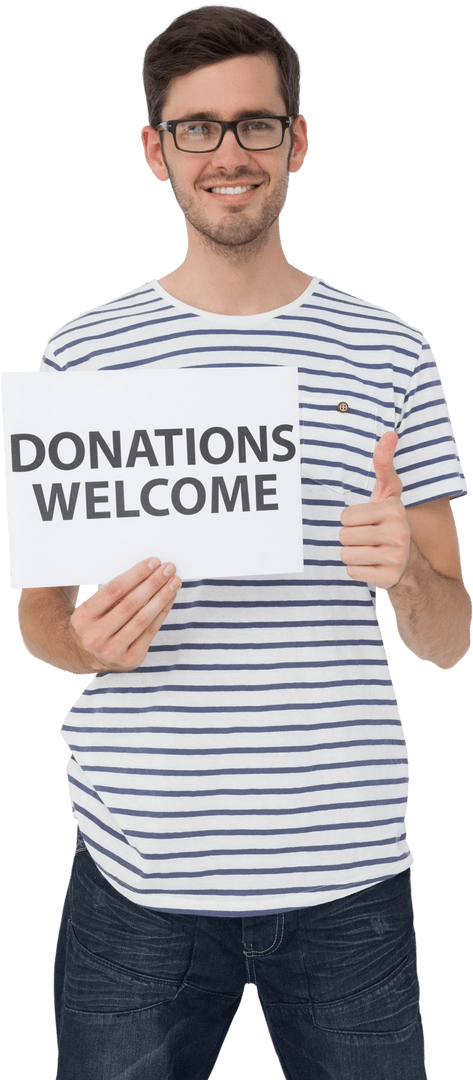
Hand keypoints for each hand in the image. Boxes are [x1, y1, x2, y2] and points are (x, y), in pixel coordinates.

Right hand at [70, 557, 181, 671]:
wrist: (88, 655)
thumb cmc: (96, 622)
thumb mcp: (94, 607)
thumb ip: (115, 593)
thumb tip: (147, 571)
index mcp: (82, 617)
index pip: (113, 590)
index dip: (136, 574)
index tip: (153, 562)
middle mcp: (95, 636)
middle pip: (131, 604)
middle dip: (153, 583)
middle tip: (168, 569)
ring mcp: (112, 650)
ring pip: (143, 618)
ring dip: (162, 597)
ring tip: (174, 582)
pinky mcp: (130, 659)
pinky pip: (150, 631)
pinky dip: (162, 612)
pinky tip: (169, 599)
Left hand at [339, 431, 410, 588]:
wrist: (409, 564)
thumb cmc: (390, 522)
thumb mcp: (388, 493)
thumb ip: (384, 464)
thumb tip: (389, 433)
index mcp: (395, 510)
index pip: (346, 516)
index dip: (351, 520)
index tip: (368, 521)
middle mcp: (399, 533)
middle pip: (344, 536)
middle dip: (350, 538)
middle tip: (368, 538)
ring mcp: (395, 557)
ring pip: (346, 555)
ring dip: (352, 554)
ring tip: (369, 551)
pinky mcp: (388, 578)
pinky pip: (352, 572)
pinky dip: (357, 570)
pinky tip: (372, 565)